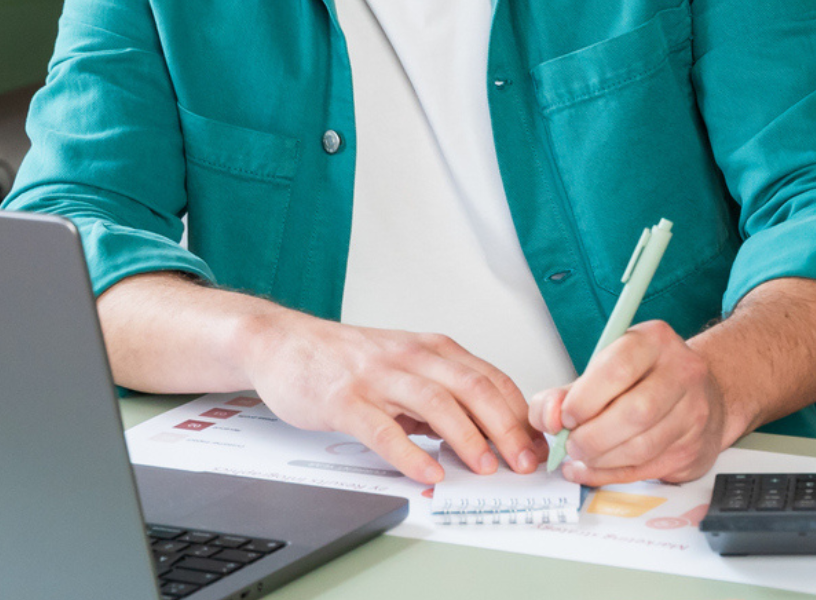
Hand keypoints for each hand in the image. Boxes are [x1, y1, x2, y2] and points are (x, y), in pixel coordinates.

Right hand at [242, 312, 547, 484]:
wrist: (281, 343)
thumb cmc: (343, 359)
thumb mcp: (401, 366)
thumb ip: (439, 394)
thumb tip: (485, 435)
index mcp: (428, 349)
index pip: (488, 377)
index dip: (518, 413)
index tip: (534, 446)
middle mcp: (407, 357)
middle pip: (471, 386)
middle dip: (505, 426)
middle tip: (523, 462)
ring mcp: (375, 377)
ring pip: (433, 402)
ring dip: (466, 436)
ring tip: (485, 467)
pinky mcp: (344, 399)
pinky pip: (382, 428)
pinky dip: (409, 452)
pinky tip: (427, 472)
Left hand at [528, 319, 734, 486]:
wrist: (702, 395)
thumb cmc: (645, 379)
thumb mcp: (606, 370)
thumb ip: (568, 391)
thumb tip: (547, 415)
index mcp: (654, 341)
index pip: (618, 369)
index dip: (585, 399)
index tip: (564, 416)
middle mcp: (681, 373)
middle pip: (634, 413)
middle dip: (592, 436)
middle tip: (570, 444)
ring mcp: (694, 412)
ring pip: (642, 446)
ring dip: (602, 458)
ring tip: (580, 456)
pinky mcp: (694, 448)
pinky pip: (648, 469)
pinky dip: (612, 474)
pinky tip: (593, 469)